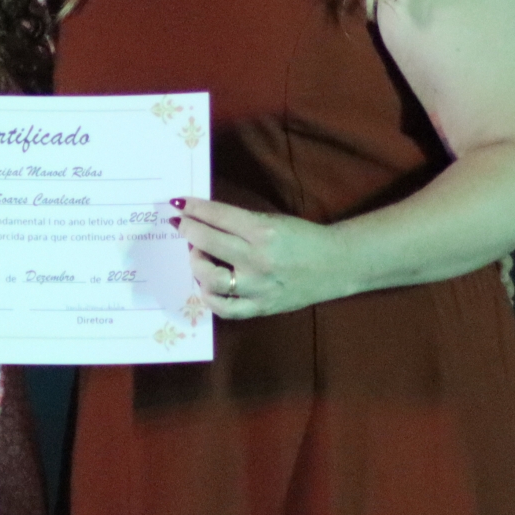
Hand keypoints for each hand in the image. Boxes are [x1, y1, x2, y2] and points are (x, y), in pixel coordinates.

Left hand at [172, 199, 349, 319]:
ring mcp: (258, 287)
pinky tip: (207, 285)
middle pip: (208, 244)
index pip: (218, 217)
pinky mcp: (261, 307)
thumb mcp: (273, 220)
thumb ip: (239, 222)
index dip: (193, 209)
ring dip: (196, 264)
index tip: (178, 205)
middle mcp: (258, 259)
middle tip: (183, 227)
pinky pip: (225, 308)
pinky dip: (209, 296)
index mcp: (264, 231)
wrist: (336, 265)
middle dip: (188, 231)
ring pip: (210, 279)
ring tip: (199, 257)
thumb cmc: (303, 238)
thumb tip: (202, 218)